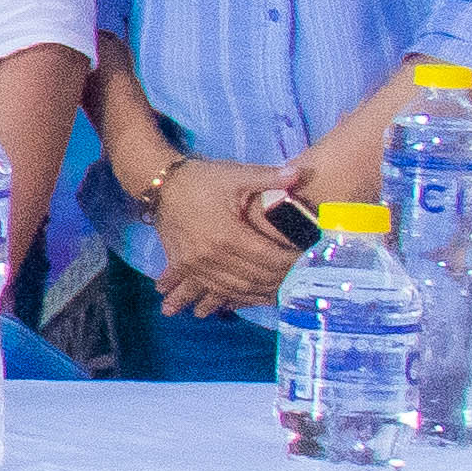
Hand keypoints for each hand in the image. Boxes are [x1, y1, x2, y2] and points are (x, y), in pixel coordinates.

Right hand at [152, 157, 307, 314]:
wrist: (161, 184)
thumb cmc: (203, 179)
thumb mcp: (237, 174)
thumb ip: (270, 177)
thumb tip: (300, 173)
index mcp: (227, 234)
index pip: (269, 258)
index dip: (292, 262)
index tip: (309, 261)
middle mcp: (211, 255)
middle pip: (256, 277)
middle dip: (282, 279)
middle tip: (301, 276)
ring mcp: (195, 264)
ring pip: (237, 288)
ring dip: (262, 292)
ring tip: (283, 289)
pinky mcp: (185, 266)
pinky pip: (215, 289)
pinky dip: (237, 296)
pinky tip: (253, 296)